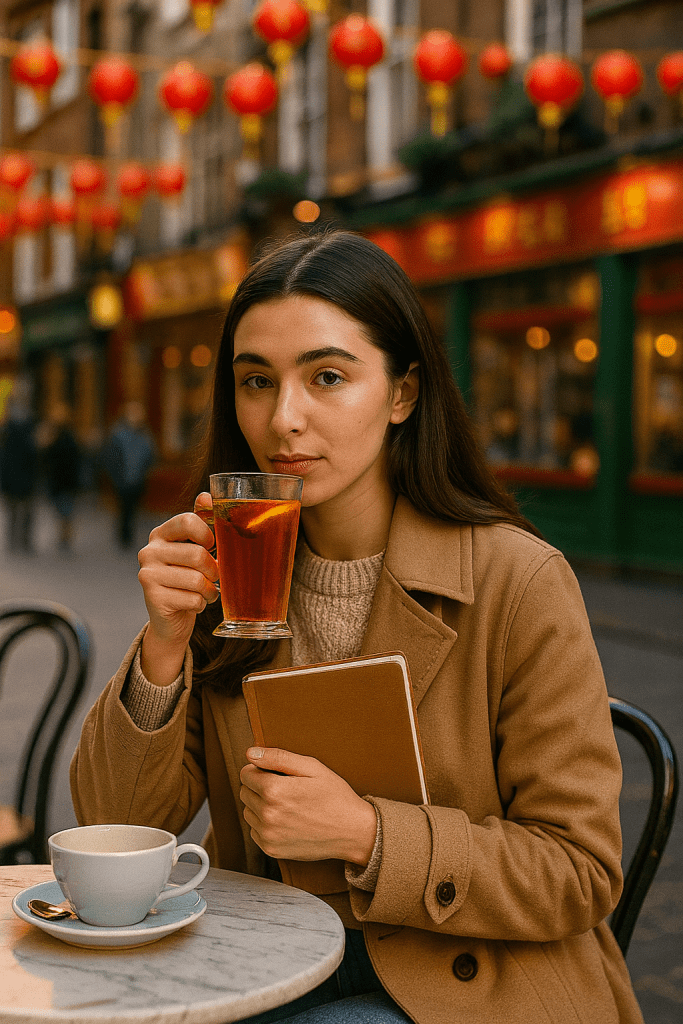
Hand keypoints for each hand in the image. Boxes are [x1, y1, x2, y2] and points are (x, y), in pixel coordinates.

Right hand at [137, 492, 218, 683]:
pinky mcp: (153, 598)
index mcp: (160, 534)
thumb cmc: (187, 577)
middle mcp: (149, 551)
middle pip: (198, 555)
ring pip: (196, 580)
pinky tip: (195, 603)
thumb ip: (201, 521)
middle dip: (214, 570)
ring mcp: (147, 575)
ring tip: (206, 592)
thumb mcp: (194, 548)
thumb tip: (206, 496)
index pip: (189, 521)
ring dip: (210, 590)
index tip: (212, 546)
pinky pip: (193, 599)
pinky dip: (201, 604)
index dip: (208, 535)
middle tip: (214, 577)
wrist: (171, 618)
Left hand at [240, 747, 377, 865]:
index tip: (278, 773)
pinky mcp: (272, 849)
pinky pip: (255, 831)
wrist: (352, 831)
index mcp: (275, 790)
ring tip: (288, 805)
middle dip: (259, 786)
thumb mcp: (312, 767)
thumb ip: (278, 757)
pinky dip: (265, 825)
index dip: (260, 769)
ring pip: (248, 811)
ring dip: (261, 806)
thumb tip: (250, 752)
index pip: (246, 773)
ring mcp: (269, 835)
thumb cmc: (334, 796)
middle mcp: (267, 814)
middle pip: (245, 792)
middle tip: (286, 788)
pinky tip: (287, 821)